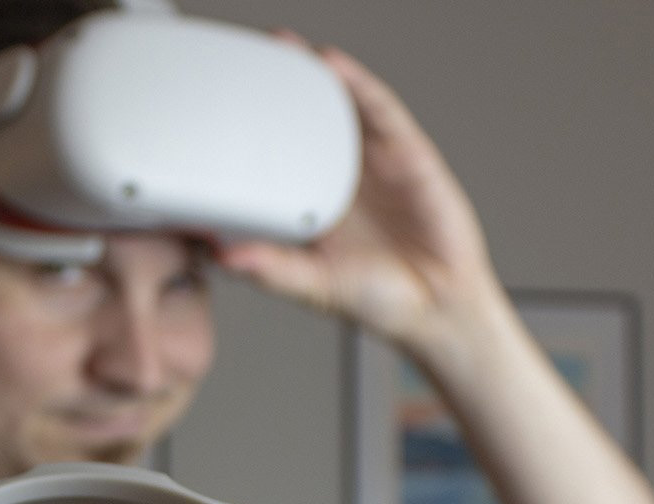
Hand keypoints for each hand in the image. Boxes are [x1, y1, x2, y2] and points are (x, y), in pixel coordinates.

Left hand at [216, 39, 503, 357]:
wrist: (440, 306)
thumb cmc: (379, 299)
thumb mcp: (312, 284)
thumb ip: (269, 268)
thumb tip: (221, 255)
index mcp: (307, 206)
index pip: (271, 160)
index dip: (247, 134)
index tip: (214, 113)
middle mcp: (337, 178)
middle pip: (301, 122)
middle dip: (275, 90)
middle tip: (243, 61)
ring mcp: (371, 162)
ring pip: (337, 106)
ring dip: (311, 75)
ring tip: (283, 47)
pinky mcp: (406, 151)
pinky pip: (378, 109)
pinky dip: (356, 83)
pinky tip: (333, 65)